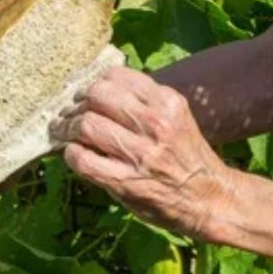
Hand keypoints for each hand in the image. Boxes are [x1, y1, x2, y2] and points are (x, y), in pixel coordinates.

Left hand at [49, 66, 237, 240]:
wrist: (209, 197)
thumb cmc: (184, 156)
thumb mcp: (173, 118)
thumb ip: (142, 104)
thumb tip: (95, 92)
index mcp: (167, 102)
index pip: (116, 76)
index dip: (93, 83)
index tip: (85, 95)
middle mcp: (155, 123)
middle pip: (97, 95)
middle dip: (77, 104)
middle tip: (69, 114)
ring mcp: (141, 153)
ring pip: (86, 124)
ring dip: (67, 128)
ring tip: (64, 133)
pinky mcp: (126, 181)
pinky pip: (83, 159)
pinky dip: (71, 154)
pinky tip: (74, 154)